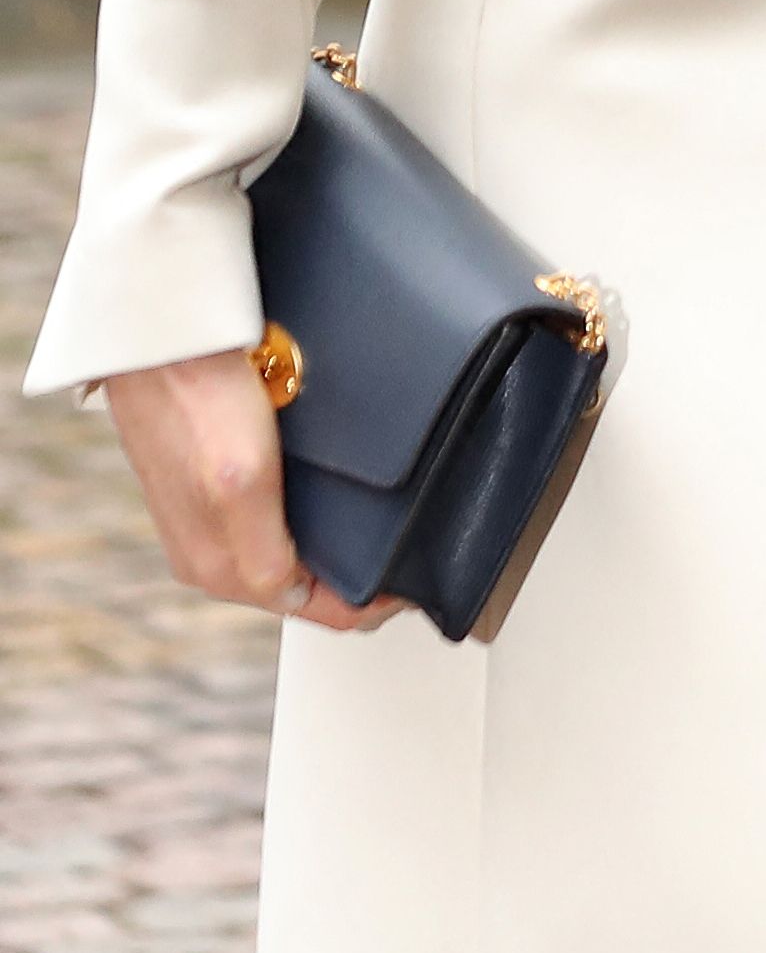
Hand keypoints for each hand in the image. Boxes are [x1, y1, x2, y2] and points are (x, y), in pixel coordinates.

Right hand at [102, 350, 398, 630]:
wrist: (163, 341)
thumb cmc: (203, 401)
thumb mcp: (242, 483)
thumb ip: (264, 553)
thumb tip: (292, 598)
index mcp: (221, 568)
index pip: (312, 611)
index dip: (369, 605)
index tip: (415, 582)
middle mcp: (211, 554)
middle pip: (299, 588)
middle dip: (354, 579)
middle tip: (410, 554)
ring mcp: (210, 519)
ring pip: (288, 554)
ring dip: (332, 547)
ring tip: (385, 524)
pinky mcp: (214, 483)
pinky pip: (274, 517)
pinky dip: (310, 516)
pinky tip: (335, 490)